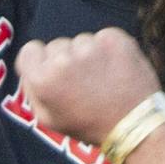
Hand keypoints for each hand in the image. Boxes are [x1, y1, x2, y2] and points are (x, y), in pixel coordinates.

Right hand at [15, 28, 159, 143]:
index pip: (29, 50)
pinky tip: (114, 70)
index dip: (40, 61)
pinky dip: (108, 49)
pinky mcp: (114, 39)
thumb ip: (31, 90)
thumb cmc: (90, 125)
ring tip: (102, 79)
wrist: (135, 126)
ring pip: (81, 41)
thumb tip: (29, 67)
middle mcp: (63, 59)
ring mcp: (90, 47)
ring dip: (88, 55)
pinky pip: (103, 37)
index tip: (53, 72)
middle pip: (56, 45)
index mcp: (42, 79)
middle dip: (65, 59)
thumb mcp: (48, 120)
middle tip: (83, 83)